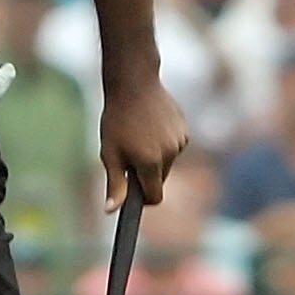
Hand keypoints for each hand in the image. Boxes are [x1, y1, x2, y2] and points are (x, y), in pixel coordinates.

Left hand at [98, 74, 186, 209]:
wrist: (134, 83)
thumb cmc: (117, 119)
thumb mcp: (110, 153)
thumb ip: (115, 184)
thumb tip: (111, 211)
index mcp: (150, 162)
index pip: (155, 197)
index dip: (143, 198)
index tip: (133, 190)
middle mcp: (170, 153)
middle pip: (160, 179)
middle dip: (146, 173)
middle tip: (129, 153)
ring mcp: (179, 141)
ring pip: (167, 162)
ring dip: (155, 156)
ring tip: (139, 134)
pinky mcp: (184, 130)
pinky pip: (173, 146)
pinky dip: (163, 142)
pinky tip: (151, 125)